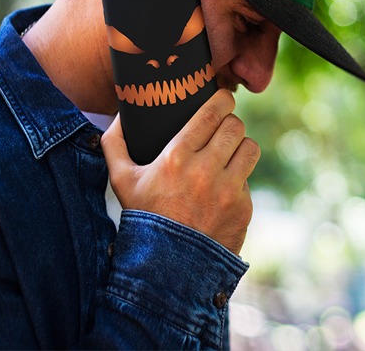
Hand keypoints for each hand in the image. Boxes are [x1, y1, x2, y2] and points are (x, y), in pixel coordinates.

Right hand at [101, 90, 258, 254]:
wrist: (167, 267)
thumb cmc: (143, 217)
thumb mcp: (121, 180)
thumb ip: (114, 144)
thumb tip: (118, 115)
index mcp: (177, 157)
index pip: (213, 113)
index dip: (222, 100)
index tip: (223, 98)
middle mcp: (206, 171)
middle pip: (235, 126)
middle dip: (230, 123)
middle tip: (223, 127)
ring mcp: (228, 191)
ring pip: (250, 148)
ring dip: (240, 147)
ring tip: (230, 152)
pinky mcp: (243, 208)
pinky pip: (248, 180)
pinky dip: (238, 180)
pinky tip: (223, 187)